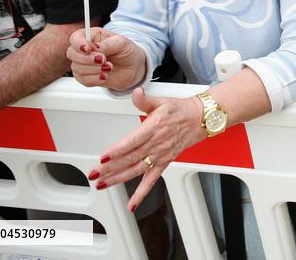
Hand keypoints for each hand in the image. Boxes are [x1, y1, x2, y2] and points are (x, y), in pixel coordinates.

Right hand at [67, 27, 145, 90]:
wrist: (134, 67)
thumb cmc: (127, 51)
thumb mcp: (121, 43)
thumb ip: (107, 45)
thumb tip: (95, 48)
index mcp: (91, 36)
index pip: (76, 38)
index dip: (79, 44)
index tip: (88, 49)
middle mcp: (85, 50)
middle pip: (72, 54)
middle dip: (87, 59)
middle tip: (103, 59)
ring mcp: (84, 64)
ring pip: (76, 68)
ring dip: (93, 69)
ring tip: (109, 67)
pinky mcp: (86, 77)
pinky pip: (83, 80)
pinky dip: (95, 79)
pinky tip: (105, 76)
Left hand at [87, 88, 204, 210]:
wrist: (201, 119)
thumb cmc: (181, 110)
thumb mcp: (162, 101)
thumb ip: (145, 100)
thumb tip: (136, 93)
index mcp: (153, 128)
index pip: (132, 142)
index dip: (117, 150)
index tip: (104, 156)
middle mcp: (156, 145)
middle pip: (130, 158)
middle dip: (110, 168)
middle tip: (94, 174)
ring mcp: (160, 156)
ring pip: (136, 171)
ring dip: (118, 179)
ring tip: (102, 185)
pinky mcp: (164, 163)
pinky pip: (152, 181)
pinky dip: (141, 194)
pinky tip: (131, 204)